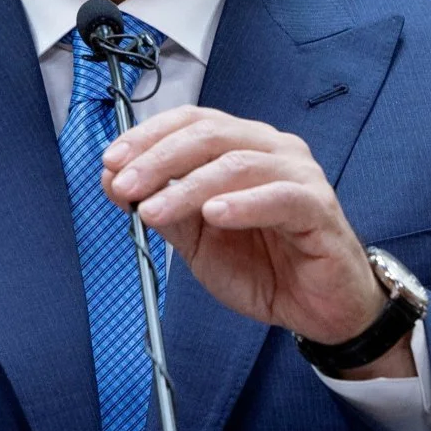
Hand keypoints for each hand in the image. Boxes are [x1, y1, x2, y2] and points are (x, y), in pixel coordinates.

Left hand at [100, 106, 414, 376]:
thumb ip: (161, 206)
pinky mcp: (318, 208)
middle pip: (210, 135)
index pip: (192, 122)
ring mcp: (298, 175)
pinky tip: (214, 215)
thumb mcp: (198, 239)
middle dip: (158, 159)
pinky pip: (279, 197)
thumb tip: (113, 179)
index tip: (112, 162)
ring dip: (187, 186)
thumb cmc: (266, 265)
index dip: (148, 137)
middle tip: (125, 186)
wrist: (318, 308)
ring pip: (237, 163)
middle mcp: (272, 150)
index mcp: (243, 146)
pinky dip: (242, 203)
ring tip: (155, 209)